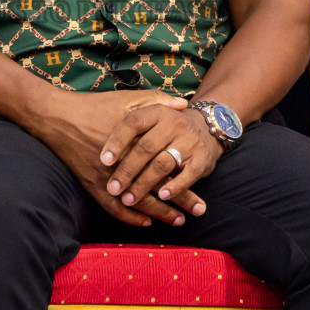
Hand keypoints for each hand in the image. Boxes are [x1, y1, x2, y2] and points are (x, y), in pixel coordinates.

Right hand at [28, 89, 192, 227]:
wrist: (58, 117)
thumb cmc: (95, 106)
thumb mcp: (127, 98)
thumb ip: (157, 101)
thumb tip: (183, 105)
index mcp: (136, 143)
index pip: (167, 168)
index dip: (187, 181)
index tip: (203, 188)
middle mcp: (123, 164)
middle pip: (157, 188)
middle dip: (179, 201)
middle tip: (198, 212)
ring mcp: (106, 177)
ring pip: (137, 201)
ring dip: (158, 213)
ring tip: (177, 220)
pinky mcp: (91, 184)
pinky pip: (112, 207)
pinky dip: (129, 217)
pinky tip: (145, 222)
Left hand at [100, 104, 220, 217]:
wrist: (208, 127)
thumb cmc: (168, 124)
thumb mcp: (153, 110)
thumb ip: (131, 113)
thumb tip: (101, 125)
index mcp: (157, 111)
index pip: (133, 123)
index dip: (117, 141)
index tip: (103, 160)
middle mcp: (174, 124)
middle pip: (146, 148)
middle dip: (127, 171)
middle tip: (112, 188)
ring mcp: (189, 141)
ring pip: (163, 164)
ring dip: (144, 184)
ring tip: (128, 199)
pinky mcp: (202, 159)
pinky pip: (187, 175)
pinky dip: (175, 187)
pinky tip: (161, 197)